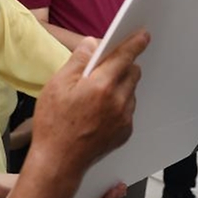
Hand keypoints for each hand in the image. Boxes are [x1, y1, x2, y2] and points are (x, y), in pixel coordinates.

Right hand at [29, 30, 147, 173]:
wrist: (58, 162)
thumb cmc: (54, 124)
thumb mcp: (57, 85)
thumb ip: (78, 60)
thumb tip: (92, 44)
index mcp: (101, 85)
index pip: (125, 56)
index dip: (134, 43)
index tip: (143, 35)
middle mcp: (118, 101)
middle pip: (132, 72)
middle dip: (122, 65)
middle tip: (103, 70)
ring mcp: (124, 118)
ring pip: (130, 90)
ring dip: (120, 86)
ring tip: (96, 95)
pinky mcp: (125, 131)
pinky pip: (128, 108)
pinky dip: (119, 104)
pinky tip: (99, 111)